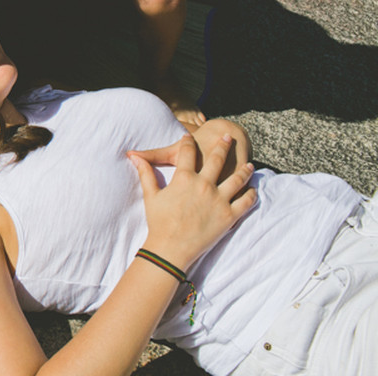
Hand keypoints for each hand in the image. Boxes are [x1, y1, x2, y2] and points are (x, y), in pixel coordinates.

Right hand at [130, 134, 255, 269]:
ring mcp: (219, 200)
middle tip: (227, 136)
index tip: (190, 137)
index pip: (188, 152)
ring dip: (244, 170)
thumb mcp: (151, 195)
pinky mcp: (229, 216)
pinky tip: (252, 190)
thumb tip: (132, 156)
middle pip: (217, 159)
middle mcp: (204, 185)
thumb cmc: (159, 222)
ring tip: (249, 165)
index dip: (188, 142)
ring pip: (237, 179)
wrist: (171, 248)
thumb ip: (145, 173)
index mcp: (184, 178)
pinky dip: (251, 195)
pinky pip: (245, 202)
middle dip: (222, 145)